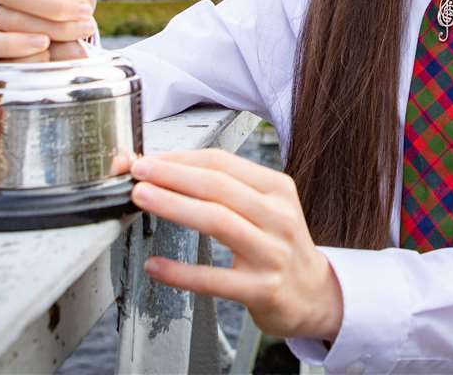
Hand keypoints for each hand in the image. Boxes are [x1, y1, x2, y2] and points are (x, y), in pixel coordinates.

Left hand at [116, 149, 343, 341]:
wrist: (314, 294)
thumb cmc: (278, 246)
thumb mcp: (267, 208)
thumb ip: (224, 191)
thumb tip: (166, 172)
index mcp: (277, 189)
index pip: (223, 163)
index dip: (181, 158)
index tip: (147, 158)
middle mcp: (278, 216)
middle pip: (218, 186)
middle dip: (172, 174)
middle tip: (137, 171)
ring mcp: (272, 254)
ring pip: (218, 221)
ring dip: (174, 206)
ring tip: (141, 198)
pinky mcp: (263, 289)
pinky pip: (214, 279)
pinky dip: (181, 272)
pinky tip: (155, 266)